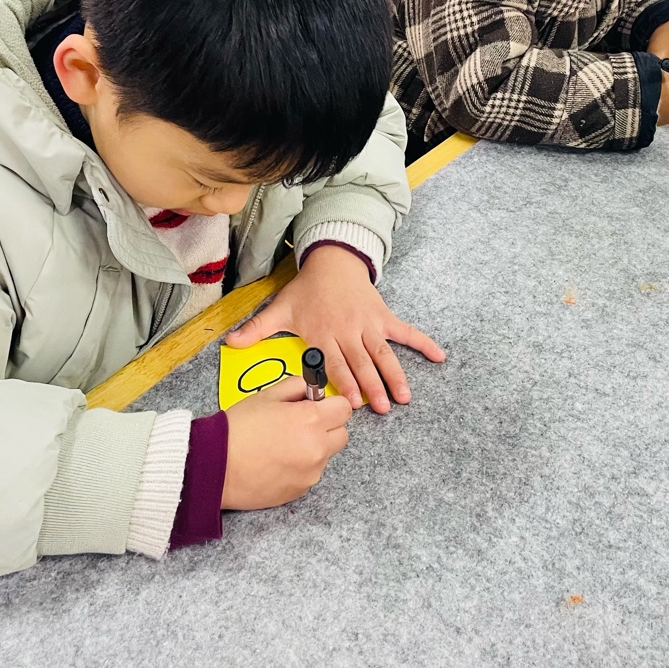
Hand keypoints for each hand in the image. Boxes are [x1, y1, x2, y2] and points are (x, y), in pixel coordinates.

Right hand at [221, 376, 350, 509]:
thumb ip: (296, 386)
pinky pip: (310, 473)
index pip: (344, 409)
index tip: (317, 406)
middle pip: (341, 434)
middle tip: (301, 424)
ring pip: (326, 455)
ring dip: (313, 448)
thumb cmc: (237, 429)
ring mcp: (311, 472)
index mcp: (311, 420)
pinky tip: (276, 462)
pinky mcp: (301, 490)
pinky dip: (300, 467)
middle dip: (327, 427)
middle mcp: (317, 448)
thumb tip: (311, 388)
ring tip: (282, 445)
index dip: (330, 405)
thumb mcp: (266, 396)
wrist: (214, 466)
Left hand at [225, 245, 444, 412]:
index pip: (334, 362)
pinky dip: (422, 343)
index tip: (353, 402)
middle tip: (384, 408)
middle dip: (372, 386)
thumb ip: (258, 329)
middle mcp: (347, 330)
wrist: (332, 261)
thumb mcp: (281, 308)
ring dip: (394, 374)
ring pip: (382, 353)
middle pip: (361, 362)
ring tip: (404, 396)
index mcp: (322, 333)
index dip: (344, 381)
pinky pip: (405, 331)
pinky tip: (439, 356)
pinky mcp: (383, 316)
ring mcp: (367, 324)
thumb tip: (229, 343)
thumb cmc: (306, 290)